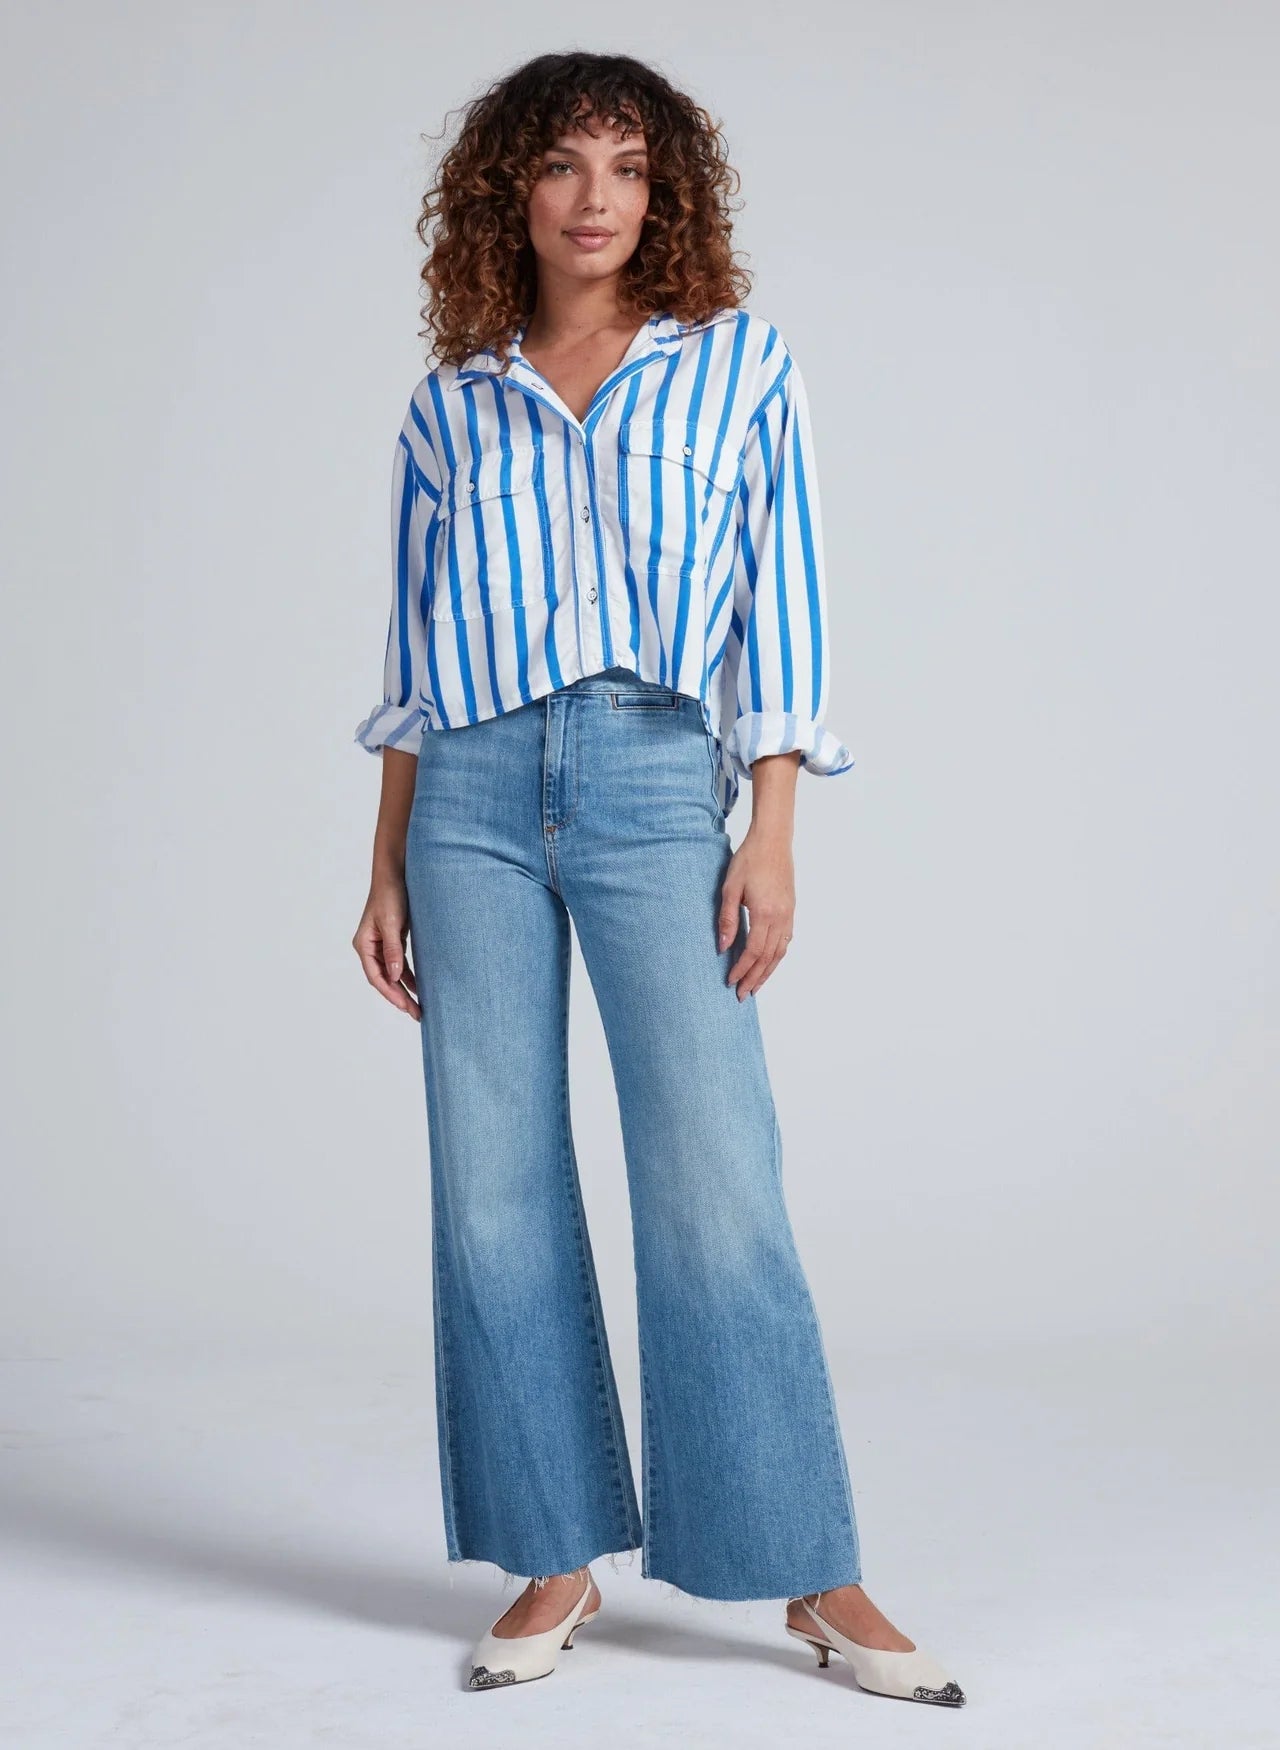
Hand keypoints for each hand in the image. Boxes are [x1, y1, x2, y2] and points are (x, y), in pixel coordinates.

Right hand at [352, 871, 420, 1019]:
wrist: (396, 873)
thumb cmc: (390, 894)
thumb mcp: (391, 923)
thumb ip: (393, 949)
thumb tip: (394, 975)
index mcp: (364, 944)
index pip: (376, 976)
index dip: (391, 993)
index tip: (406, 1006)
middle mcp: (370, 947)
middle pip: (384, 979)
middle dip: (399, 997)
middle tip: (417, 1013)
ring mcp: (381, 944)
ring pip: (393, 974)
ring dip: (405, 989)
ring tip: (419, 1006)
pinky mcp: (393, 939)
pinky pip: (400, 964)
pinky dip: (409, 976)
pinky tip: (419, 987)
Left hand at [716, 824, 795, 999]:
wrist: (773, 840)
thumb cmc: (749, 860)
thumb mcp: (730, 888)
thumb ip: (727, 920)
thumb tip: (722, 947)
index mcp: (764, 913)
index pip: (752, 952)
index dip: (741, 969)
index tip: (730, 981)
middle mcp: (781, 918)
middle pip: (768, 958)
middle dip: (754, 978)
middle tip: (743, 994)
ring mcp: (789, 914)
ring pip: (780, 952)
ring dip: (768, 972)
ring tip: (756, 985)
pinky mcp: (791, 909)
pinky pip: (786, 940)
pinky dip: (778, 956)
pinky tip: (770, 962)